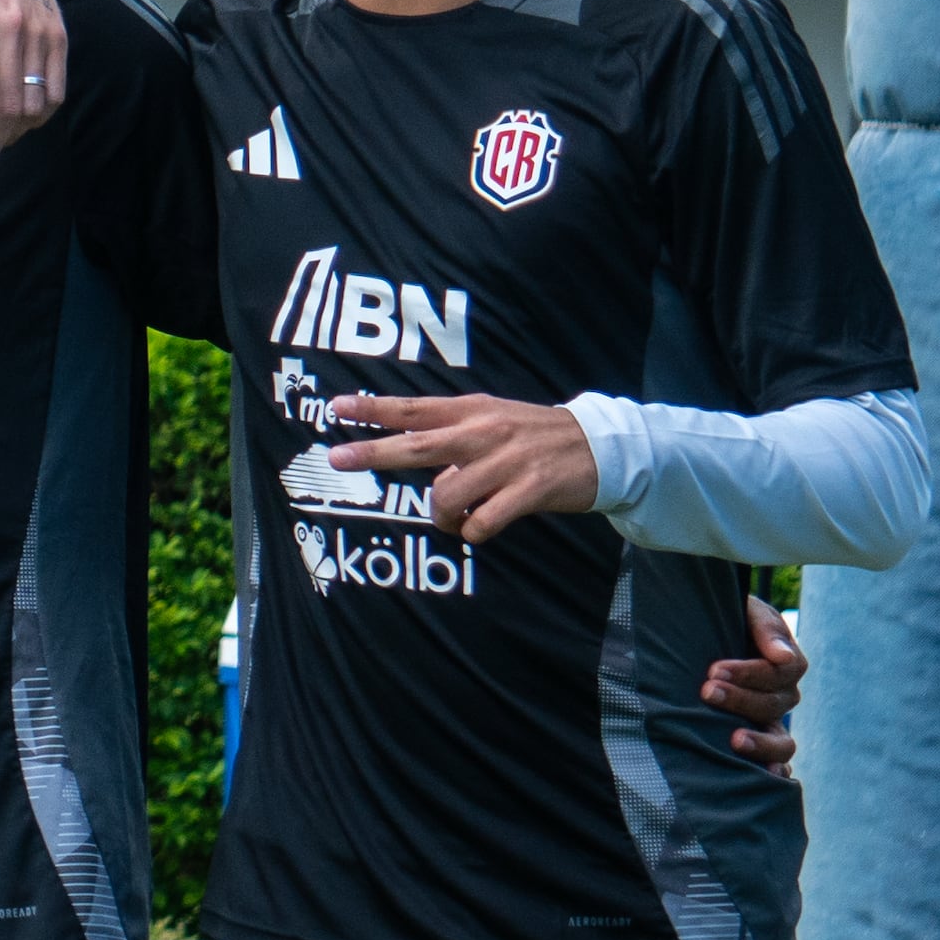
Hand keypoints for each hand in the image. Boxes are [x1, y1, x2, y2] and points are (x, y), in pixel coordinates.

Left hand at [328, 392, 599, 544]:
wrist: (603, 447)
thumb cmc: (534, 436)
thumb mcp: (494, 417)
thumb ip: (451, 432)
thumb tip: (412, 454)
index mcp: (473, 411)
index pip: (414, 409)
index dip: (374, 408)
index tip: (335, 407)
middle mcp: (485, 432)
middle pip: (417, 445)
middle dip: (373, 453)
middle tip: (336, 458)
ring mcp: (507, 462)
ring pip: (445, 497)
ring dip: (443, 517)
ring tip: (457, 518)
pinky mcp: (529, 491)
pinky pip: (481, 523)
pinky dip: (473, 532)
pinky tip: (483, 525)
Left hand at [704, 592, 804, 772]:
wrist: (699, 639)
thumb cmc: (724, 622)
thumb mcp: (745, 612)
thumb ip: (765, 629)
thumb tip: (783, 658)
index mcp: (785, 663)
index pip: (783, 672)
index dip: (751, 672)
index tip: (714, 670)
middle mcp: (783, 695)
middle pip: (776, 703)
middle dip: (740, 698)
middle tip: (706, 690)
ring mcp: (772, 723)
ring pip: (784, 741)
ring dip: (761, 742)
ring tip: (734, 739)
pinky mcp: (758, 744)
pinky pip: (777, 764)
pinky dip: (775, 772)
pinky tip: (763, 778)